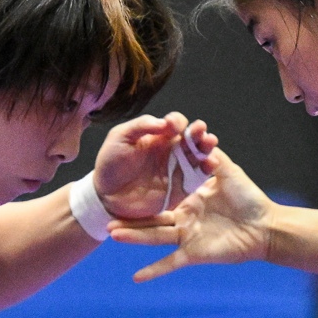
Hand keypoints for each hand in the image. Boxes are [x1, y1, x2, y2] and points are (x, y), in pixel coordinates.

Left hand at [92, 114, 219, 220]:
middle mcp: (172, 150)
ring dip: (207, 148)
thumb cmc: (111, 163)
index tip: (173, 126)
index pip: (175, 123)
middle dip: (199, 132)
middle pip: (192, 138)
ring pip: (199, 155)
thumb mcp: (119, 137)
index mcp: (159, 135)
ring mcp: (178, 168)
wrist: (107, 195)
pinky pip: (198, 177)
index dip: (177, 122)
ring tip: (210, 143)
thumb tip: (163, 122)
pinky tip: (210, 163)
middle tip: (202, 131)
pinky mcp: (181, 187)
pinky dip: (206, 169)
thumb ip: (140, 126)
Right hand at [110, 143, 277, 281]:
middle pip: (150, 221)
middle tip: (105, 219)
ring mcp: (187, 237)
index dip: (141, 197)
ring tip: (112, 233)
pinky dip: (154, 270)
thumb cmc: (249, 198)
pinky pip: (171, 262)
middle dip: (128, 221)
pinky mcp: (194, 253)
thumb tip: (196, 136)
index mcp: (188, 202)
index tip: (121, 190)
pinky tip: (136, 277)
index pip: (159, 200)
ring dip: (133, 237)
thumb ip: (209, 156)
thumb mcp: (226, 170)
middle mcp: (184, 220)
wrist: (265, 225)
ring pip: (154, 237)